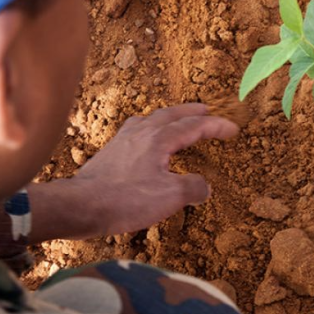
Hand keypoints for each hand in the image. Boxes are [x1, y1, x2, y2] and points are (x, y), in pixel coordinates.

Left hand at [25, 103, 238, 243]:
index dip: (216, 126)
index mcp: (159, 138)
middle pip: (172, 114)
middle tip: (207, 109)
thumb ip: (192, 188)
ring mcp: (123, 139)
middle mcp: (141, 132)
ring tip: (178, 120)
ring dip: (170, 117)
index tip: (233, 129)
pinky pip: (137, 130)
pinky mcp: (111, 151)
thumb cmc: (124, 199)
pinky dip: (151, 128)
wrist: (81, 204)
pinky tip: (146, 140)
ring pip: (152, 119)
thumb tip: (204, 186)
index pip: (194, 126)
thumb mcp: (169, 197)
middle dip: (192, 112)